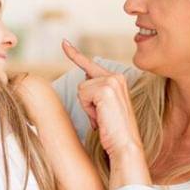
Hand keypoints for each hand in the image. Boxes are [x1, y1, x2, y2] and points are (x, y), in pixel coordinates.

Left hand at [62, 40, 151, 188]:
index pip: (90, 65)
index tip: (64, 43)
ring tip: (102, 118)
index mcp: (118, 79)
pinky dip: (88, 109)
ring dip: (88, 107)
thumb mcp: (104, 108)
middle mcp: (117, 77)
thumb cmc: (114, 131)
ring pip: (81, 88)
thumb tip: (84, 78)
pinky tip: (101, 117)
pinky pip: (83, 94)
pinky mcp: (106, 88)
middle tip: (101, 116)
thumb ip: (95, 92)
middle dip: (86, 102)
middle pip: (83, 82)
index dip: (75, 54)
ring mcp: (112, 81)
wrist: (125, 146)